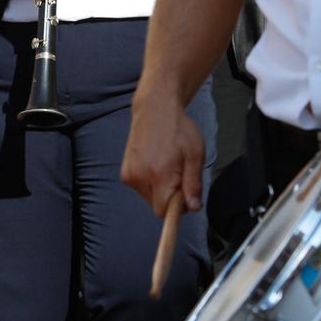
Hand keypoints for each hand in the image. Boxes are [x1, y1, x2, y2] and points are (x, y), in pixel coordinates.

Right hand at [122, 92, 206, 217]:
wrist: (155, 109)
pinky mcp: (125, 172)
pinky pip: (141, 188)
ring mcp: (129, 175)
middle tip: (179, 173)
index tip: (185, 193)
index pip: (165, 211)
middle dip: (170, 197)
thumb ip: (193, 184)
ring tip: (167, 164)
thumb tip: (193, 208)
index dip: (178, 207)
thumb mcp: (195, 155)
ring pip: (149, 198)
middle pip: (157, 206)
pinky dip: (150, 182)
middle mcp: (139, 177)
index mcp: (159, 175)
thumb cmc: (178, 129)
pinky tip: (156, 163)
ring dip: (160, 189)